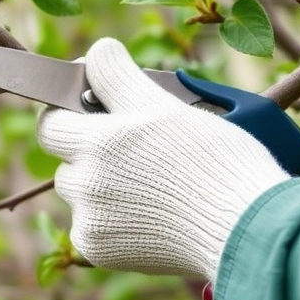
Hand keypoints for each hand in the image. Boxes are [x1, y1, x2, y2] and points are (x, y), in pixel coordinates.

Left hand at [37, 38, 289, 279]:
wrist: (245, 231)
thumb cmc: (219, 162)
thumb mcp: (169, 105)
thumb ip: (121, 77)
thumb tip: (97, 52)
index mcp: (102, 137)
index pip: (55, 109)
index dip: (72, 101)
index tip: (94, 96)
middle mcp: (88, 175)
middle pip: (59, 144)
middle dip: (82, 137)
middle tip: (121, 140)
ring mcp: (90, 214)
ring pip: (75, 184)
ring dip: (97, 179)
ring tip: (146, 182)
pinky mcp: (96, 247)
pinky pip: (87, 223)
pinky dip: (110, 218)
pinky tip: (149, 214)